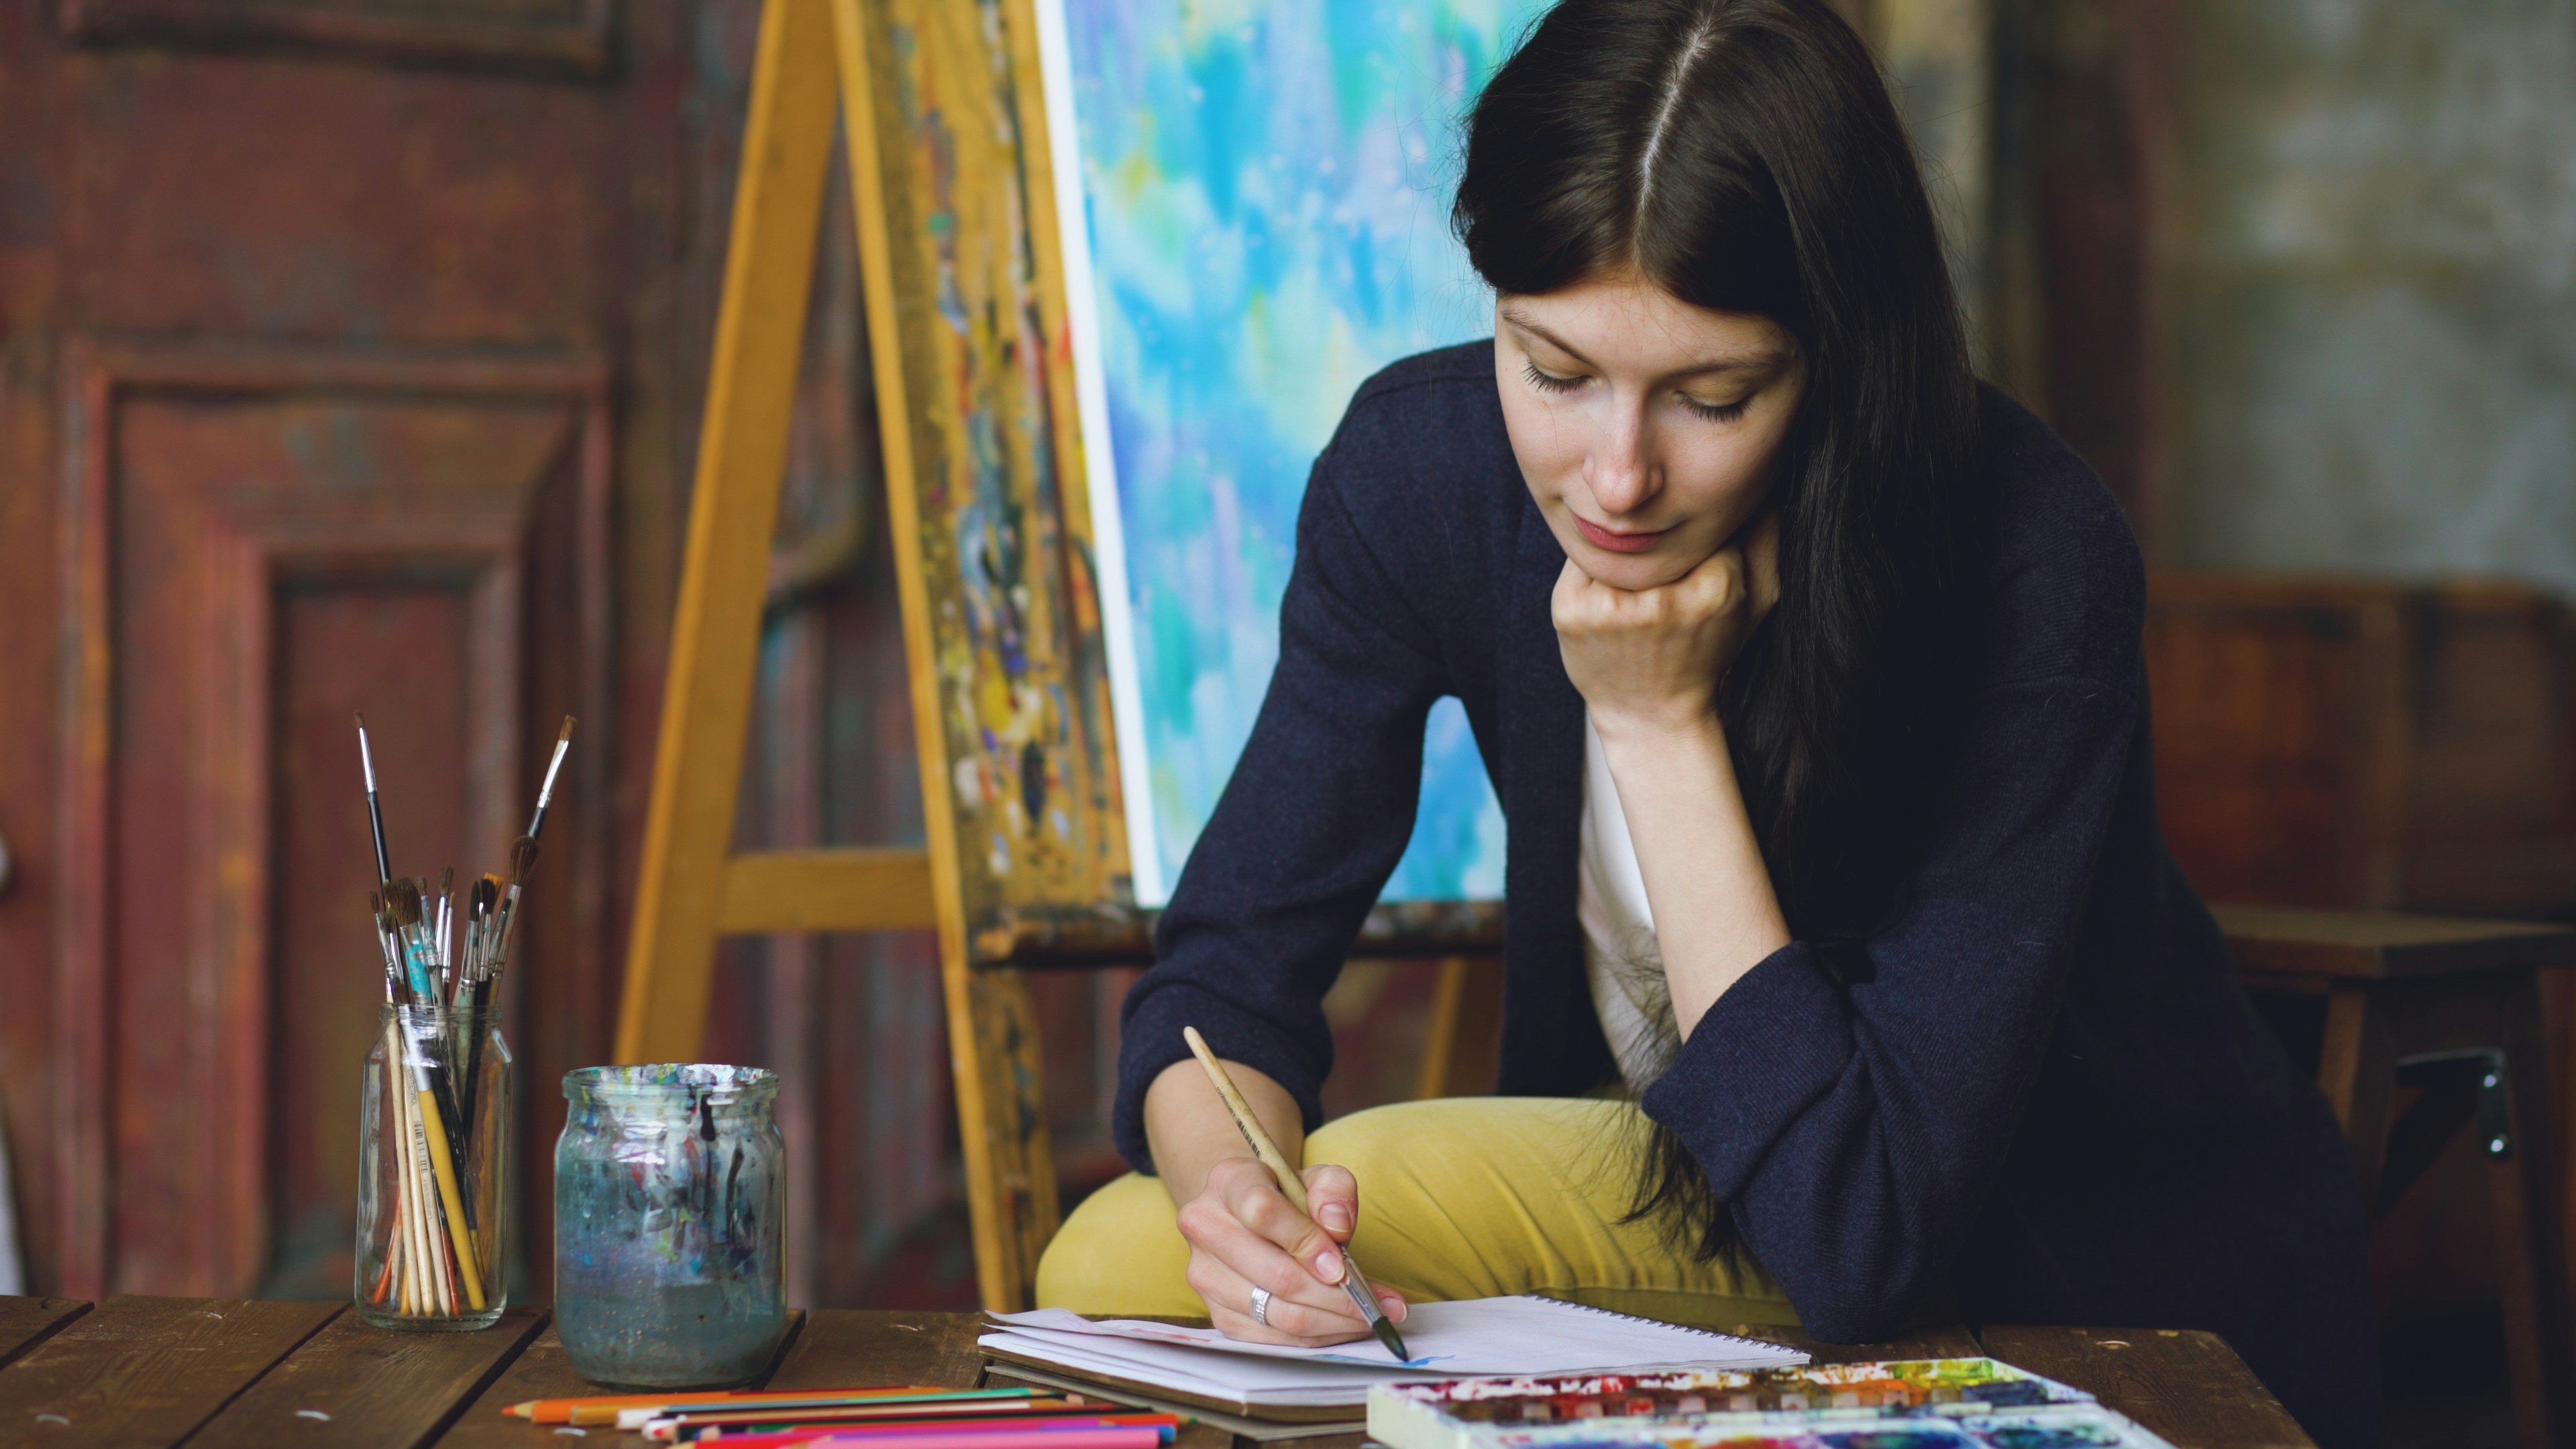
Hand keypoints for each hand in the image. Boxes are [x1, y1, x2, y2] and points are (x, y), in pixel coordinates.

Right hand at [1174, 1156, 1407, 1345]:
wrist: (1248, 1216)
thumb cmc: (1289, 1197)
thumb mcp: (1317, 1178)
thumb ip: (1334, 1189)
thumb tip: (1337, 1227)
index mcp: (1229, 1181)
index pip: (1263, 1212)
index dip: (1306, 1243)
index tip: (1342, 1267)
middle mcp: (1205, 1227)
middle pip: (1275, 1275)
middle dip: (1335, 1296)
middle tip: (1377, 1304)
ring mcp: (1205, 1275)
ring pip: (1277, 1313)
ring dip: (1332, 1322)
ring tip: (1369, 1317)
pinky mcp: (1216, 1313)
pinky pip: (1272, 1339)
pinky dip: (1315, 1337)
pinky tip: (1342, 1326)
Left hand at [1553, 510, 1778, 737]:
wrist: (1652, 715)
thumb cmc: (1708, 653)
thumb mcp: (1758, 602)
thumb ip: (1767, 540)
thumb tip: (1757, 485)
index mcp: (1715, 590)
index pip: (1704, 519)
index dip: (1698, 526)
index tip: (1695, 546)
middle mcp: (1660, 599)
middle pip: (1656, 525)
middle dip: (1657, 532)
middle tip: (1661, 558)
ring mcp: (1610, 608)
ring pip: (1615, 535)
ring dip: (1622, 545)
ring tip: (1635, 579)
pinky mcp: (1571, 611)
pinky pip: (1580, 556)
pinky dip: (1591, 564)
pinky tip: (1608, 592)